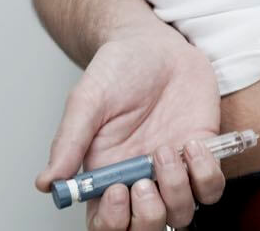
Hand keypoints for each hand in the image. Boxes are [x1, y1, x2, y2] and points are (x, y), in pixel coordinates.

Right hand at [35, 27, 224, 229]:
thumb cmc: (118, 70)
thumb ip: (70, 142)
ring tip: (167, 150)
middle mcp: (142, 176)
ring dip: (179, 190)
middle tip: (145, 178)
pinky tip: (193, 143)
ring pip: (184, 211)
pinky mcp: (203, 151)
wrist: (155, 46)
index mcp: (109, 172)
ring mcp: (175, 167)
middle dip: (151, 214)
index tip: (119, 190)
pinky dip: (207, 172)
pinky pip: (212, 184)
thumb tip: (47, 182)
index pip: (109, 222)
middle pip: (151, 226)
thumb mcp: (88, 101)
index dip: (115, 221)